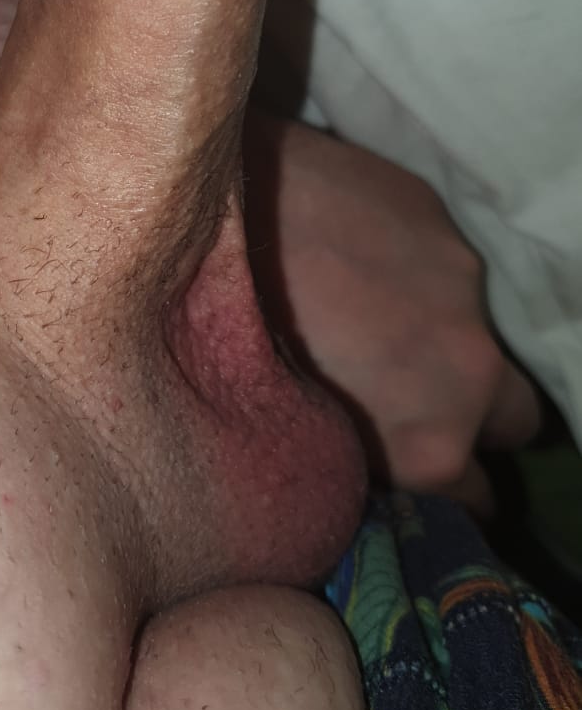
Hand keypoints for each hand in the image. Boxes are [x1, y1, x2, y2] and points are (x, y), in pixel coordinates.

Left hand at [244, 110, 542, 506]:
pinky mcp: (432, 210)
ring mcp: (460, 282)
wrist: (197, 216)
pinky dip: (406, 270)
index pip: (476, 499)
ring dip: (433, 336)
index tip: (407, 475)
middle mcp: (471, 369)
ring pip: (473, 332)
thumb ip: (356, 464)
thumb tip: (365, 465)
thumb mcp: (286, 443)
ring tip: (354, 315)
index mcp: (432, 443)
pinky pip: (437, 263)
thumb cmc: (217, 345)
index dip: (441, 494)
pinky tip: (340, 257)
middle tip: (401, 401)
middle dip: (470, 418)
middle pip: (510, 420)